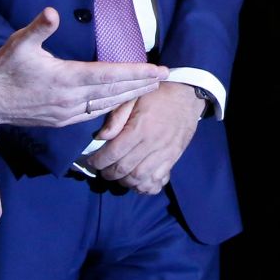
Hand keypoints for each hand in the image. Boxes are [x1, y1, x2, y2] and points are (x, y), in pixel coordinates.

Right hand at [0, 8, 168, 127]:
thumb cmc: (4, 69)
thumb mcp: (19, 43)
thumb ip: (39, 28)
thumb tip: (53, 12)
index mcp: (66, 78)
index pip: (109, 75)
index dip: (135, 72)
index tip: (156, 69)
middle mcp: (72, 98)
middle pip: (115, 91)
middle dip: (142, 84)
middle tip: (165, 77)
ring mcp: (68, 112)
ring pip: (107, 104)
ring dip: (131, 96)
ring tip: (150, 88)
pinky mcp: (63, 120)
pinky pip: (95, 114)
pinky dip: (113, 107)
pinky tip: (122, 102)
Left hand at [88, 81, 205, 194]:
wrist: (188, 95)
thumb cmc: (157, 93)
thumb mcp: (134, 96)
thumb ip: (116, 116)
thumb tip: (100, 137)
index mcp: (140, 127)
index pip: (113, 153)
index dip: (98, 161)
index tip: (91, 161)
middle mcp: (152, 143)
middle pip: (124, 169)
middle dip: (108, 173)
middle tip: (102, 170)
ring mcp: (165, 153)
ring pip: (140, 178)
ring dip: (124, 182)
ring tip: (118, 176)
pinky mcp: (173, 158)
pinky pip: (157, 180)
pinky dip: (145, 186)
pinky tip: (137, 182)